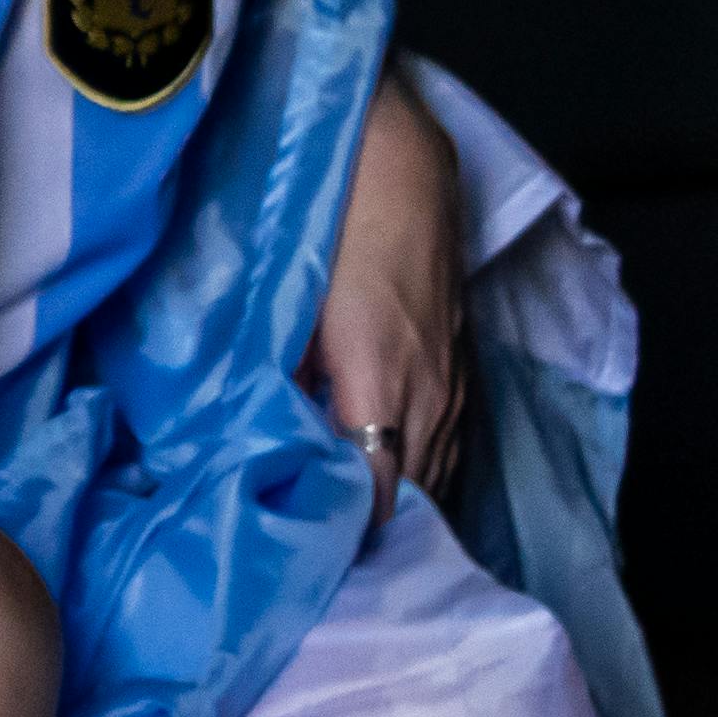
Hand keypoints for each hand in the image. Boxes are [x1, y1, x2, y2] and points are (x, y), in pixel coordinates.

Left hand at [304, 78, 469, 532]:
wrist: (398, 147)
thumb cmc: (330, 212)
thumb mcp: (288, 294)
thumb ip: (276, 366)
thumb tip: (253, 429)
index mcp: (379, 375)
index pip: (374, 487)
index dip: (345, 533)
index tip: (305, 566)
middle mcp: (429, 388)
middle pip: (410, 492)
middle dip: (369, 533)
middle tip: (319, 569)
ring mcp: (454, 376)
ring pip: (436, 470)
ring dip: (399, 508)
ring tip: (354, 549)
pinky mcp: (464, 359)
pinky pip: (451, 440)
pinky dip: (424, 473)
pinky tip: (398, 494)